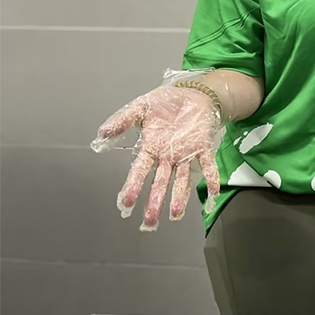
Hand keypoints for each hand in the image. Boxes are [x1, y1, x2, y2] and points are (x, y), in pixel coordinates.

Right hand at [91, 86, 220, 230]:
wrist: (192, 92)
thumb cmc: (166, 102)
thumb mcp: (141, 107)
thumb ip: (123, 120)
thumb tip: (101, 133)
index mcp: (151, 147)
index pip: (140, 171)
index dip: (133, 186)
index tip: (125, 203)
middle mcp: (168, 156)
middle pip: (160, 182)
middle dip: (155, 202)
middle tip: (149, 222)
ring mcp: (186, 153)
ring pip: (182, 179)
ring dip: (179, 197)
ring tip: (175, 215)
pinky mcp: (203, 147)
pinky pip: (208, 165)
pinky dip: (211, 179)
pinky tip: (212, 193)